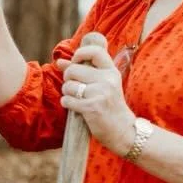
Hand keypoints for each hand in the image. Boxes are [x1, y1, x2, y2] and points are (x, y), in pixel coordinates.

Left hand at [61, 39, 134, 154]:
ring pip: (68, 85)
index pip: (95, 51)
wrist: (123, 131)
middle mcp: (107, 80)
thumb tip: (59, 61)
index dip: (80, 54)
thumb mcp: (102, 85)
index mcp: (111, 71)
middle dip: (68, 79)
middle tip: (75, 88)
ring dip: (67, 93)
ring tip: (76, 99)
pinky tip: (75, 107)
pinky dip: (67, 103)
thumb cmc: (109, 106)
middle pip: (73, 69)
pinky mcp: (92, 107)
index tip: (75, 62)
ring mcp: (100, 93)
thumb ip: (82, 71)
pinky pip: (67, 100)